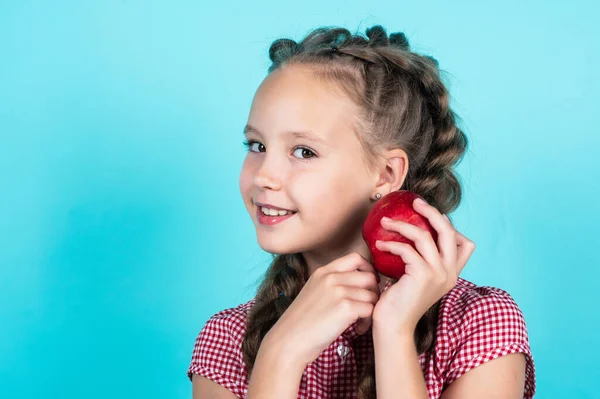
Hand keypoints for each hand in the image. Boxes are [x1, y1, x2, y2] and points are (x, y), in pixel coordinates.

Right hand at [265, 252, 380, 366]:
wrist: (289, 340)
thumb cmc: (302, 322)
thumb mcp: (314, 291)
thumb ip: (332, 282)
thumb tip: (358, 281)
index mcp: (323, 271)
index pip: (356, 258)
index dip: (368, 270)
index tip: (367, 285)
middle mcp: (331, 277)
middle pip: (369, 276)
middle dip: (373, 292)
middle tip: (367, 306)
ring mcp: (339, 291)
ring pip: (372, 295)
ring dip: (371, 310)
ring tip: (360, 322)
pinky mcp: (346, 308)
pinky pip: (370, 310)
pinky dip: (367, 322)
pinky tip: (358, 330)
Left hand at [372, 198, 475, 334]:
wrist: (393, 326)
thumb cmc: (399, 301)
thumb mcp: (416, 278)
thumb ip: (420, 260)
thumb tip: (411, 236)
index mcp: (452, 274)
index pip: (466, 244)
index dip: (452, 227)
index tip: (432, 216)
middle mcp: (450, 273)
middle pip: (449, 231)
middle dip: (432, 212)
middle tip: (415, 202)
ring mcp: (439, 274)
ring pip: (426, 235)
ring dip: (403, 224)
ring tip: (386, 221)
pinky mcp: (423, 275)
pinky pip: (408, 249)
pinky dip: (392, 243)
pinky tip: (379, 244)